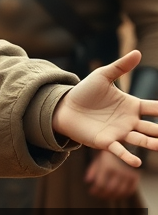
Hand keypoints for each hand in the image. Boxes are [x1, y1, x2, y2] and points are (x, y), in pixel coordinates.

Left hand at [51, 51, 157, 166]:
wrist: (64, 106)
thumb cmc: (85, 92)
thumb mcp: (102, 76)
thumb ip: (120, 67)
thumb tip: (137, 52)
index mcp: (132, 106)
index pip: (155, 109)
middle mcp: (130, 121)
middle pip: (153, 127)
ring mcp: (119, 133)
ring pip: (142, 139)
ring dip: (152, 144)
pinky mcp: (105, 141)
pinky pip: (119, 150)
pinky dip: (127, 157)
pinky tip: (137, 163)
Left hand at [85, 150, 140, 198]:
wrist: (127, 145)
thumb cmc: (110, 152)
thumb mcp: (99, 158)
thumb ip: (92, 169)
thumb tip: (87, 181)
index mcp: (108, 166)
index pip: (101, 184)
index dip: (95, 190)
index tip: (91, 192)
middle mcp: (119, 171)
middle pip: (110, 189)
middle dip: (103, 194)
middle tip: (98, 195)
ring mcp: (129, 174)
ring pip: (120, 191)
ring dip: (112, 196)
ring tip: (106, 196)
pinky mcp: (136, 176)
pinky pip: (131, 189)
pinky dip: (124, 194)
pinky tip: (118, 194)